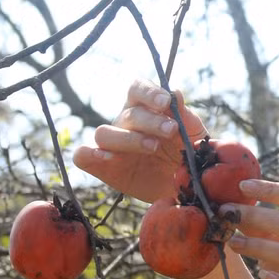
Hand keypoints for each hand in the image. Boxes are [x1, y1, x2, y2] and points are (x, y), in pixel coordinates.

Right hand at [73, 80, 207, 203]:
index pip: (137, 89)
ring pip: (104, 133)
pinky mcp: (104, 168)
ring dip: (128, 139)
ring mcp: (113, 146)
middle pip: (128, 114)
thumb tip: (175, 91)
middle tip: (171, 130)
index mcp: (147, 109)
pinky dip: (88, 154)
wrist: (186, 189)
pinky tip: (106, 158)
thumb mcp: (195, 136)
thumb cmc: (189, 156)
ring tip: (153, 147)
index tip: (165, 102)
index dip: (148, 92)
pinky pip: (83, 157)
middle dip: (151, 121)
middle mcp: (126, 124)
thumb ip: (186, 117)